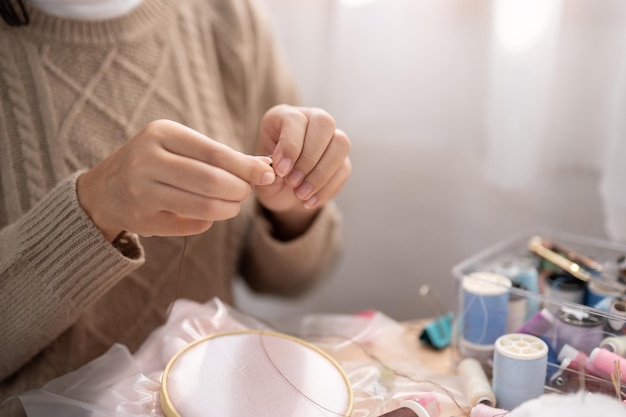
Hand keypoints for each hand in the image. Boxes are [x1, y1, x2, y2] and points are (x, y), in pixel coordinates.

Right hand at [77, 119, 274, 241]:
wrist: (104, 190)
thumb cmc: (154, 162)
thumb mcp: (179, 146)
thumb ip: (220, 155)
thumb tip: (266, 166)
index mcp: (160, 133)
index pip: (215, 153)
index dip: (246, 167)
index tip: (268, 174)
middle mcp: (147, 160)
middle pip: (211, 181)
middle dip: (239, 190)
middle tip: (247, 193)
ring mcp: (142, 192)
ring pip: (203, 206)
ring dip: (229, 208)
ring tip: (233, 205)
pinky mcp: (142, 220)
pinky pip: (191, 225)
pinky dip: (208, 221)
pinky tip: (207, 214)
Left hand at [255, 105, 350, 236]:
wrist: (281, 194)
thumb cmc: (267, 177)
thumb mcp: (258, 173)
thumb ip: (265, 169)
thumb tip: (278, 170)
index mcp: (284, 116)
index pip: (295, 120)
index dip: (290, 146)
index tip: (281, 171)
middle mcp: (311, 120)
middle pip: (324, 123)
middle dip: (309, 157)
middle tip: (292, 183)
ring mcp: (330, 138)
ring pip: (341, 143)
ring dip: (321, 174)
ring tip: (300, 194)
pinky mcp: (341, 159)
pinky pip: (344, 169)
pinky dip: (327, 189)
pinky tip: (309, 202)